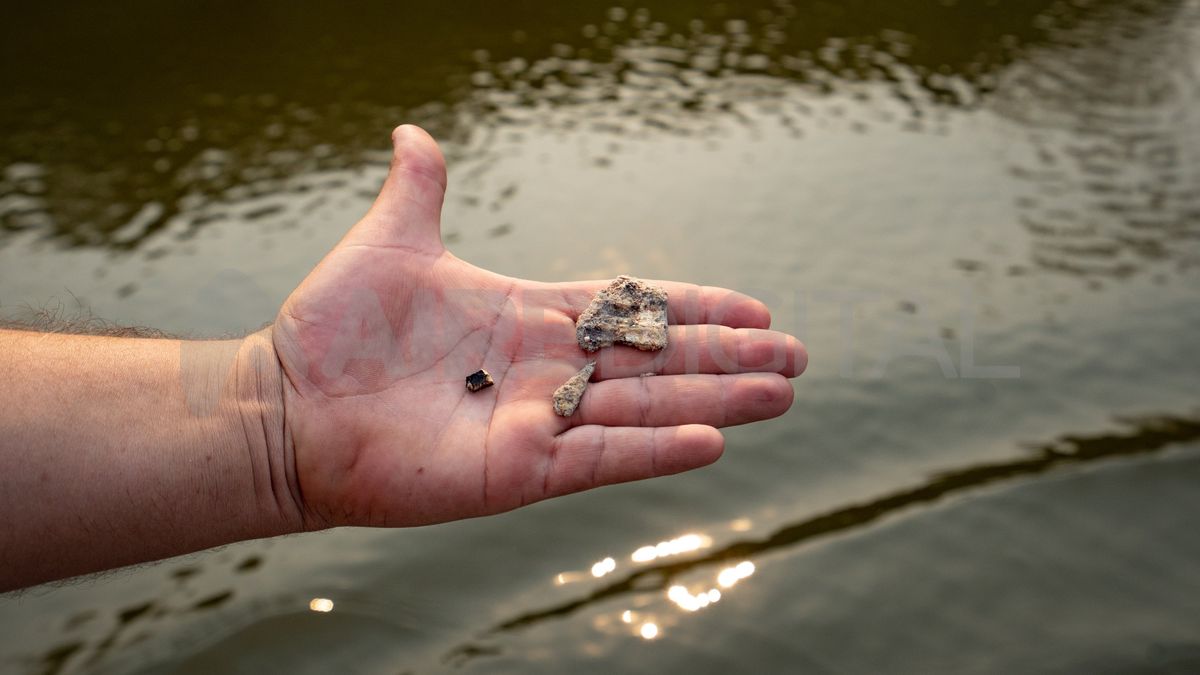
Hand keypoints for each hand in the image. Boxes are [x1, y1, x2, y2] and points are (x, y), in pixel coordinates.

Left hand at [272, 126, 806, 528]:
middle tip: (797, 357)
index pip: (630, 307)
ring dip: (715, 401)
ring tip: (781, 394)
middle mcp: (547, 370)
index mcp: (529, 315)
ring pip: (646, 409)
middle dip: (728, 357)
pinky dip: (655, 451)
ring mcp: (538, 421)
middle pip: (658, 360)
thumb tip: (413, 132)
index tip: (754, 308)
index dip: (693, 307)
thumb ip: (418, 192)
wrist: (285, 407)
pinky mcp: (518, 469)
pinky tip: (713, 441)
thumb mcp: (387, 243)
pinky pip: (601, 459)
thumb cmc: (332, 330)